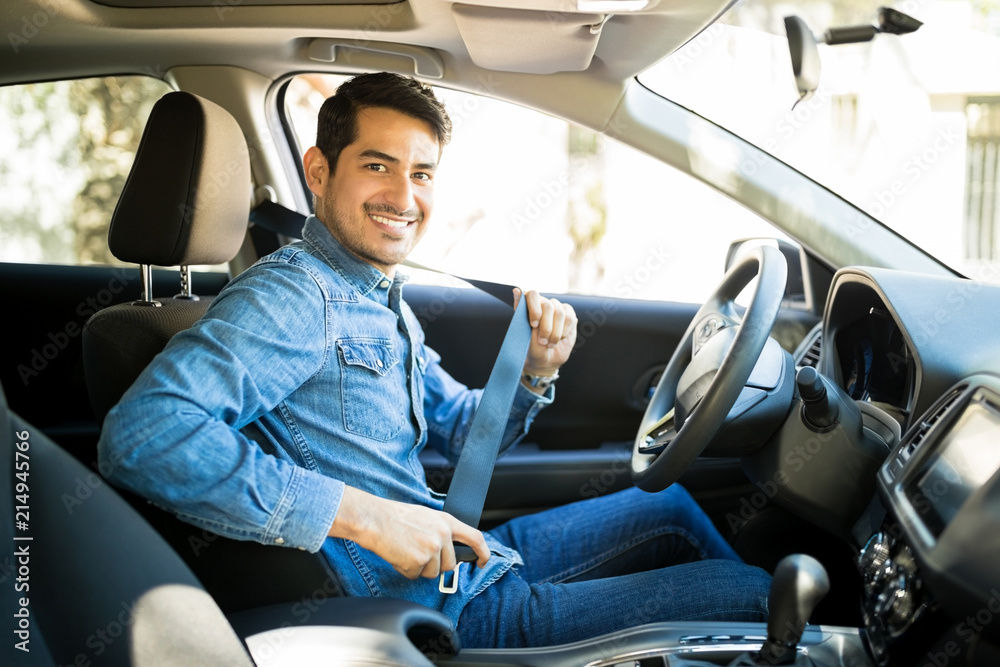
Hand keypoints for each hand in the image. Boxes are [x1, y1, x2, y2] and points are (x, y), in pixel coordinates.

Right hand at [328, 486, 490, 578]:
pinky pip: (416, 576)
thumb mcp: (427, 517)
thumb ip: (442, 531)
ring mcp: (431, 549)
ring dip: (420, 568)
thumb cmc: (396, 517)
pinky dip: (407, 570)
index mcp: (447, 521)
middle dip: (436, 565)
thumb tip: (449, 549)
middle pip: (450, 564)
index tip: (483, 562)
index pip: (475, 538)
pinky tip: (399, 555)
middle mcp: (442, 535)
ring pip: (433, 573)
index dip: (483, 552)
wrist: (375, 519)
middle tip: (418, 552)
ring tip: (406, 550)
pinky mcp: (419, 562)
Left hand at [513, 288, 576, 376]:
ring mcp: (557, 308)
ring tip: (550, 343)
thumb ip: (520, 310)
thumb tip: (516, 289)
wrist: (545, 359)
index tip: (534, 325)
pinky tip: (559, 339)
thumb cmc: (531, 346)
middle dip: (546, 327)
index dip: (535, 309)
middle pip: (548, 306)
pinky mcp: (569, 315)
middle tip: (542, 341)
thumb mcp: (522, 331)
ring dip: (555, 333)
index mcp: (529, 304)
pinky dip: (564, 332)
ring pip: (560, 313)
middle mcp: (543, 303)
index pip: (533, 294)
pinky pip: (570, 319)